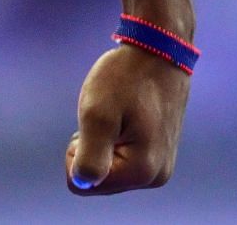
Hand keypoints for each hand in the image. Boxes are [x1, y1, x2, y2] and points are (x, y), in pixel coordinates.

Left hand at [64, 44, 190, 195]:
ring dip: (102, 142)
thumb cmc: (125, 79)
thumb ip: (89, 155)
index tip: (94, 122)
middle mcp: (155, 177)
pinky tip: (126, 117)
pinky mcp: (159, 155)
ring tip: (118, 114)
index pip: (82, 183)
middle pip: (97, 180)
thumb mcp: (97, 113)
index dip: (76, 150)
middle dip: (90, 147)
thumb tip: (82, 183)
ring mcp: (159, 167)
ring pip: (108, 169)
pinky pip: (120, 159)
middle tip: (107, 116)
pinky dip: (114, 139)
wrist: (157, 54)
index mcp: (141, 172)